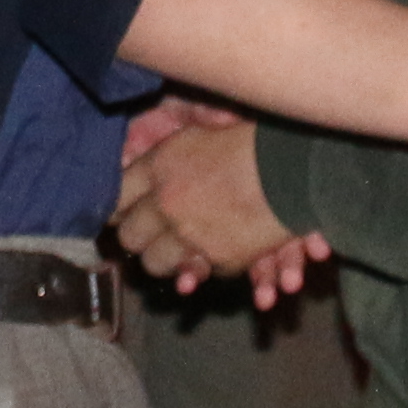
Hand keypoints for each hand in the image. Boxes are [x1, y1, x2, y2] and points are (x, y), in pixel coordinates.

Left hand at [112, 110, 328, 306]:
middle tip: (141, 237)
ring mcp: (189, 233)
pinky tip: (202, 262)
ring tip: (173, 254)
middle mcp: (166, 202)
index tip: (118, 214)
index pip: (115, 197)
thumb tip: (129, 163)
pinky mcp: (217, 258)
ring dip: (162, 260)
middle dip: (135, 238)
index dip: (115, 209)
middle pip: (129, 236)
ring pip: (155, 263)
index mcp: (159, 167)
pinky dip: (199, 271)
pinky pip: (196, 273)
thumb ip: (162, 158)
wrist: (293, 168)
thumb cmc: (247, 142)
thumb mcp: (195, 134)